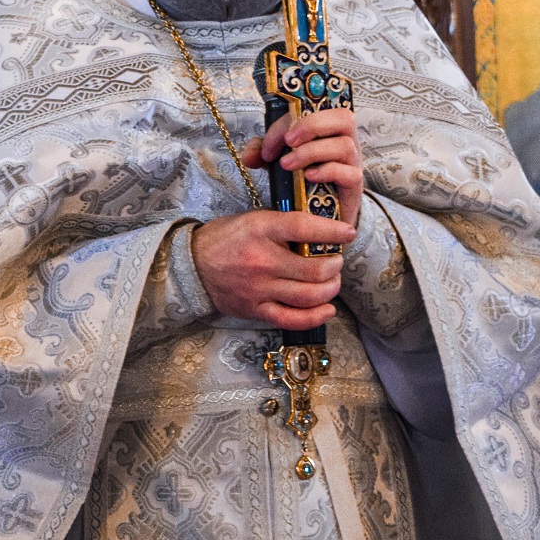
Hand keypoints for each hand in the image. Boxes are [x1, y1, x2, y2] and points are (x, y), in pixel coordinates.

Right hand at [191, 210, 356, 329]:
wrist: (192, 265)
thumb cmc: (226, 238)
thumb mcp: (253, 219)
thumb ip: (284, 225)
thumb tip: (322, 233)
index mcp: (260, 230)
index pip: (304, 228)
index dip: (332, 231)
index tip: (348, 233)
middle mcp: (262, 261)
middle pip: (315, 269)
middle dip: (335, 266)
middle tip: (336, 261)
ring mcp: (259, 289)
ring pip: (309, 296)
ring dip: (330, 289)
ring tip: (332, 282)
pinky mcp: (256, 310)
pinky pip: (293, 319)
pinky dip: (316, 316)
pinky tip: (327, 308)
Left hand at [242, 105, 364, 228]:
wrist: (321, 212)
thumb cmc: (303, 179)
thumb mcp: (279, 160)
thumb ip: (263, 153)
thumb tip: (249, 155)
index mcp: (329, 129)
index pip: (317, 109)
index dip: (290, 120)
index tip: (269, 143)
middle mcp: (346, 142)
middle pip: (344, 118)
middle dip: (312, 125)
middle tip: (288, 141)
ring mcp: (352, 164)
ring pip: (345, 146)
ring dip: (312, 152)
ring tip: (288, 165)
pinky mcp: (354, 186)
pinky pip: (350, 174)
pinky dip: (327, 172)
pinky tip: (308, 177)